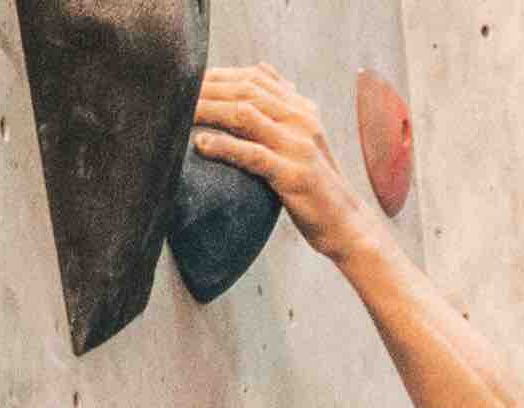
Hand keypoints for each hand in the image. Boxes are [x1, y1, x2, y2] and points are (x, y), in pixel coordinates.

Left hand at [193, 65, 374, 265]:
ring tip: (182, 112)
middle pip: (246, 91)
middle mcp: (301, 120)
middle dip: (209, 89)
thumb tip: (261, 70)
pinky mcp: (292, 175)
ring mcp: (297, 146)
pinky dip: (225, 147)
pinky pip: (253, 155)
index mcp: (302, 109)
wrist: (345, 221)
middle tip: (178, 93)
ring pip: (246, 116)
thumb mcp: (304, 137)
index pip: (255, 78)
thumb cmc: (317, 184)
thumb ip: (284, 106)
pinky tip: (201, 144)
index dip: (221, 75)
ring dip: (210, 111)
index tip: (192, 80)